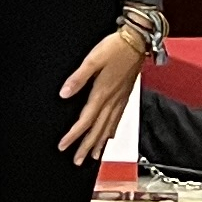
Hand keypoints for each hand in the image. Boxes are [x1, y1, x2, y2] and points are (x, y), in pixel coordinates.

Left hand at [55, 25, 148, 164]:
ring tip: (93, 156)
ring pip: (109, 127)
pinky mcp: (125, 95)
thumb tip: (64, 93)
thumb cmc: (116, 47)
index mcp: (102, 93)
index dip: (74, 135)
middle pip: (97, 130)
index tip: (64, 146)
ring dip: (99, 143)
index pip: (85, 121)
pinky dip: (112, 130)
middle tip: (77, 161)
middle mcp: (112, 100)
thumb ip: (78, 78)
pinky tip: (110, 136)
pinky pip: (118, 118)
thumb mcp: (92, 59)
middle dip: (86, 147)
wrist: (138, 41)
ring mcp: (120, 99)